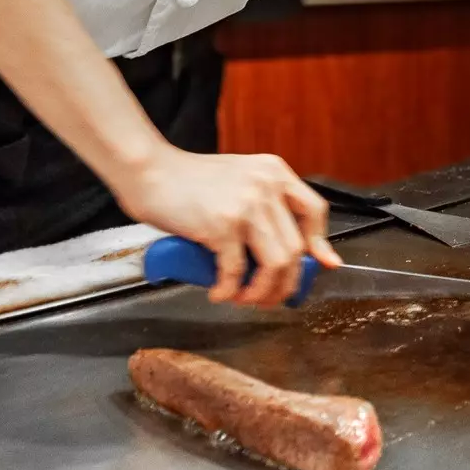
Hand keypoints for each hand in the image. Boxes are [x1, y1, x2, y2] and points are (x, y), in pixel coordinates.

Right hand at [115, 147, 340, 307]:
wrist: (150, 171)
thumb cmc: (188, 180)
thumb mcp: (239, 181)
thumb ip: (265, 205)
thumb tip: (290, 248)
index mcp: (274, 172)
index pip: (314, 211)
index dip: (319, 245)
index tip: (319, 266)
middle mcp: (267, 186)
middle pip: (296, 248)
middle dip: (285, 283)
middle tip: (268, 297)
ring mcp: (246, 205)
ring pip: (276, 264)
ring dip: (262, 291)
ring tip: (244, 298)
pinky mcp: (222, 225)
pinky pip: (235, 271)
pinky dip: (228, 290)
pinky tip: (218, 292)